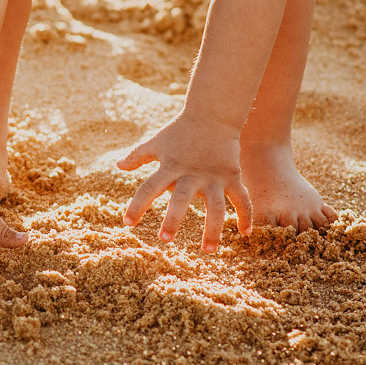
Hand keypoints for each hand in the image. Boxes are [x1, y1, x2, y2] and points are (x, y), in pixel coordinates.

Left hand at [116, 113, 252, 251]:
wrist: (212, 113)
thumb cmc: (180, 130)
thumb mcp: (157, 142)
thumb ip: (138, 156)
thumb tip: (119, 166)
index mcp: (170, 167)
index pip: (149, 188)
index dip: (138, 205)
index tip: (127, 222)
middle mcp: (191, 174)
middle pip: (181, 199)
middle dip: (173, 219)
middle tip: (164, 240)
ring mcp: (214, 177)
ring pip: (216, 206)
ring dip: (212, 229)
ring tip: (208, 251)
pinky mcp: (232, 176)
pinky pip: (242, 198)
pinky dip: (246, 214)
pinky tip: (246, 233)